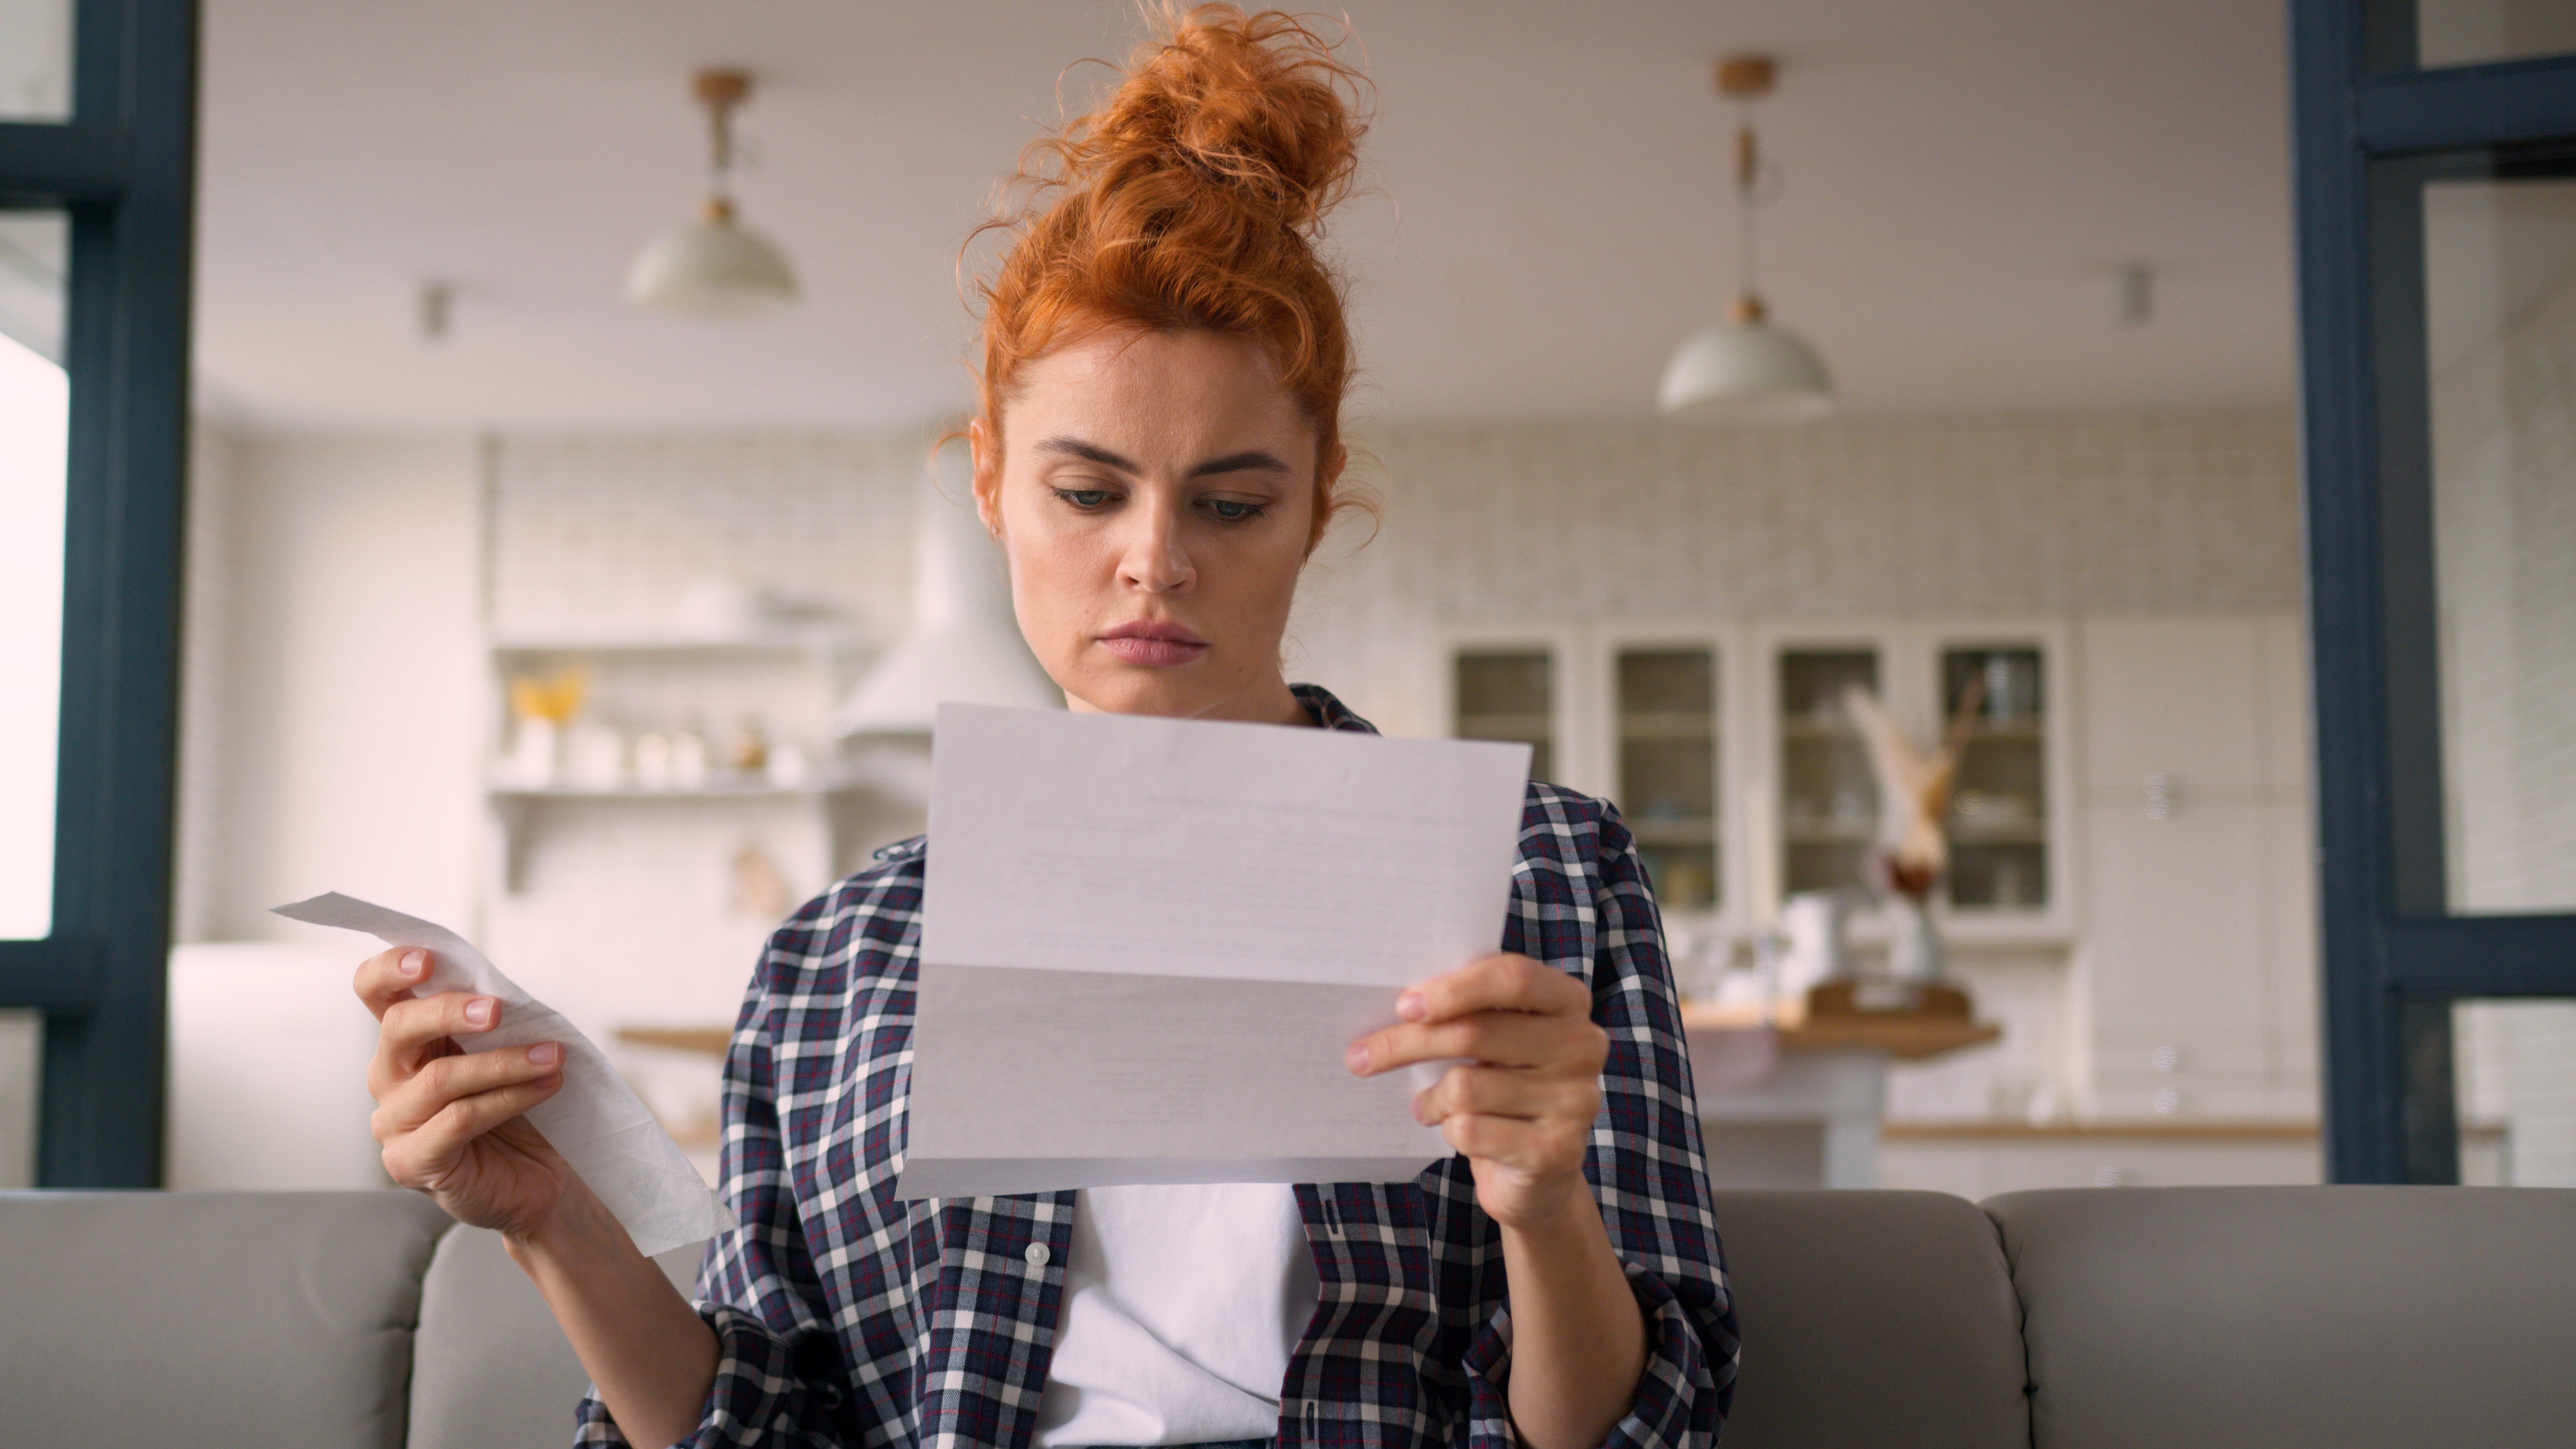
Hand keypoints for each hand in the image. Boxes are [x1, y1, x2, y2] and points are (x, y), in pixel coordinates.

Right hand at [356, 947, 574, 1238]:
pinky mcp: (410, 1162)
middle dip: (449, 1010)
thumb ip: (491, 1020)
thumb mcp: (505, 1051)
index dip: (390, 969)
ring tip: (553, 1057)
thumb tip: (502, 989)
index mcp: (406, 1041)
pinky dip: (508, 1099)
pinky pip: (458, 1120)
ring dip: (504, 1063)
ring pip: (440, 1078)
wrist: (539, 1176)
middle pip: (398, 1027)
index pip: (376, 993)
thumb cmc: (520, 1107)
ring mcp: (393, 1123)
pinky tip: (546, 1087)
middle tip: (498, 1009)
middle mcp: (388, 1078)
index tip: (428, 958)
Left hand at [1346, 953, 1607, 1229]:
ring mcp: (1575, 1101)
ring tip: (1426, 1105)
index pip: (1512, 977)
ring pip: (1466, 1086)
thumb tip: (1399, 1004)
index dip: (1454, 988)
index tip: (1403, 1006)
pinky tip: (1453, 1131)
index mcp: (1568, 1002)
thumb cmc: (1505, 1089)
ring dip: (1430, 1098)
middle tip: (1361, 1056)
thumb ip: (1468, 1012)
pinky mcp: (1555, 1151)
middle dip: (1407, 1043)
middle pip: (1476, 1031)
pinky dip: (1448, 1130)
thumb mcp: (1496, 1041)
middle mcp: (1582, 1046)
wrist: (1541, 1175)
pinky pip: (1471, 1131)